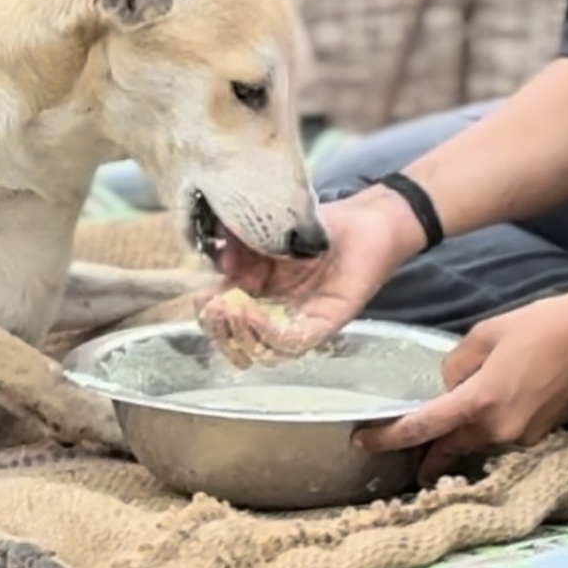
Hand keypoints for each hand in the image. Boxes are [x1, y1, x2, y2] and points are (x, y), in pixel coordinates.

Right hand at [196, 190, 424, 365]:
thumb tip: (217, 262)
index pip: (225, 315)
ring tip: (232, 307)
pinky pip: (295, 342)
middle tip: (213, 307)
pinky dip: (270, 334)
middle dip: (220, 328)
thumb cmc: (319, 224)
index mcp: (260, 291)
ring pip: (263, 348)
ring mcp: (302, 320)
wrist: (367, 219)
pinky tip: (255, 314)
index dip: (208, 313)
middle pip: (239, 339)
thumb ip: (239, 240)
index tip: (200, 297)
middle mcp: (279, 312)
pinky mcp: (327, 323)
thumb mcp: (267, 227)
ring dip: (241, 333)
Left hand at [355, 292, 567, 480]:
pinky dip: (487, 428)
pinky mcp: (543, 434)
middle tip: (397, 449)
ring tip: (436, 429)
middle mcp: (500, 431)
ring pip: (477, 442)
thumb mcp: (487, 334)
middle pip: (449, 447)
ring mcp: (524, 437)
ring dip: (456, 438)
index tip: (361, 441)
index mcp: (480, 403)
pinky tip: (487, 407)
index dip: (388, 437)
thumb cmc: (544, 326)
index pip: (423, 428)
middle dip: (422, 452)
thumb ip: (457, 364)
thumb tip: (447, 385)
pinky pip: (503, 435)